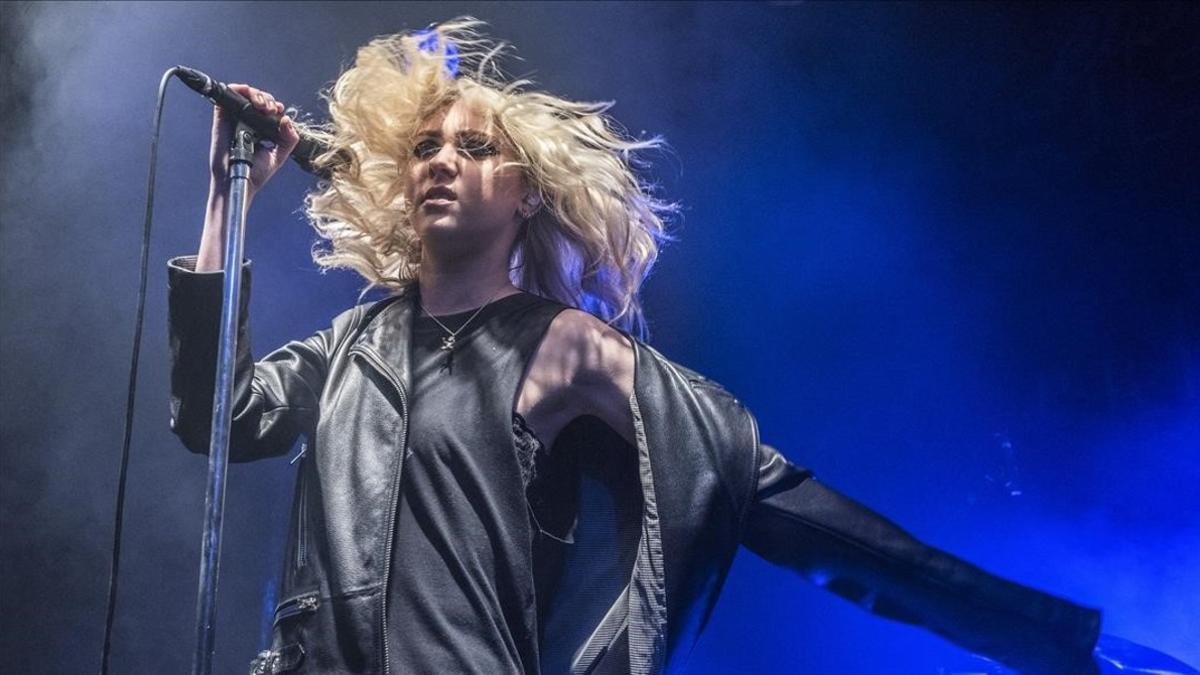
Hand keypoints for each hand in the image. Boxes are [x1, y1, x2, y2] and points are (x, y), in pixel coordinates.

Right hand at [207, 83, 300, 198]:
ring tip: (262, 105)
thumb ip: (289, 139)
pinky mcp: (221, 118)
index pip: (269, 109)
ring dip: (255, 94)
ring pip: (244, 95)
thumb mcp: (279, 155)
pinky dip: (236, 90)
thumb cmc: (257, 172)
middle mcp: (248, 122)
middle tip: (270, 110)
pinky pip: (226, 98)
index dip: (275, 106)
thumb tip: (287, 119)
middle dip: (267, 99)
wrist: (240, 180)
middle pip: (258, 99)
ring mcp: (235, 119)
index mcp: (262, 129)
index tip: (279, 111)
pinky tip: (246, 93)